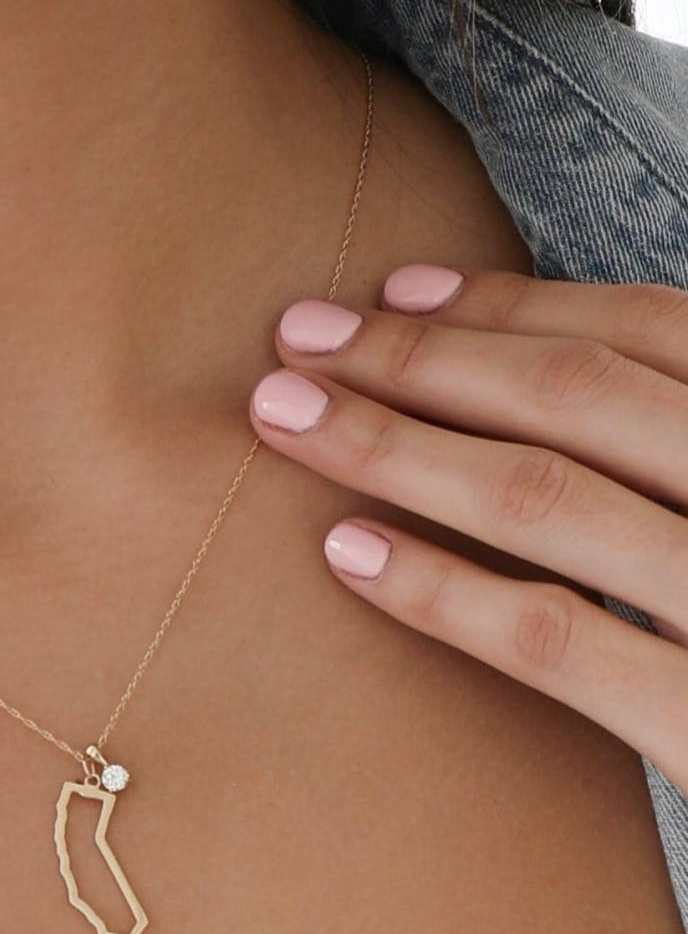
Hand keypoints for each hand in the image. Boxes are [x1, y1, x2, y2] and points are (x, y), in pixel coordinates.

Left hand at [249, 265, 687, 795]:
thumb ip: (673, 460)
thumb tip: (543, 385)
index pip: (651, 334)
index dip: (511, 304)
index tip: (393, 292)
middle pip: (576, 396)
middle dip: (421, 356)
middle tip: (298, 337)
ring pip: (548, 497)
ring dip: (395, 446)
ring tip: (285, 416)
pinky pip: (561, 641)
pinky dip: (444, 589)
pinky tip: (347, 553)